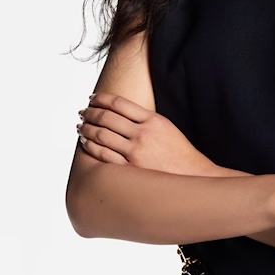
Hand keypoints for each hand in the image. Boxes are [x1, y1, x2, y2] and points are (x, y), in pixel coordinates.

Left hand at [76, 92, 215, 175]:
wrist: (193, 176)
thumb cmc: (179, 152)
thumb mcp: (166, 127)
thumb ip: (145, 119)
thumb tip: (119, 112)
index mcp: (153, 120)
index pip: (119, 103)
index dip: (101, 98)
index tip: (92, 98)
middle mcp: (143, 134)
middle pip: (107, 117)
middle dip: (90, 113)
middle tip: (82, 112)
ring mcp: (135, 152)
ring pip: (102, 135)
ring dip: (87, 129)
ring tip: (81, 126)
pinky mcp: (130, 169)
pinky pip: (103, 155)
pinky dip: (91, 147)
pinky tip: (86, 143)